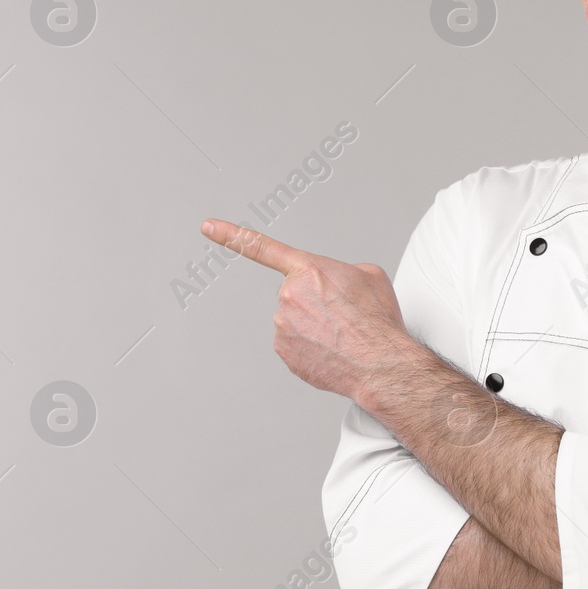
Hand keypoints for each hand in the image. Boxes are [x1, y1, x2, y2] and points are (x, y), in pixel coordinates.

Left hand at [197, 218, 414, 399]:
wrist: (379, 362)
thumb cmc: (376, 319)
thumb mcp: (369, 276)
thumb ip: (341, 272)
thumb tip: (335, 285)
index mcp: (308, 269)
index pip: (261, 246)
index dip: (232, 234)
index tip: (208, 227)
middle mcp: (288, 294)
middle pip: (296, 294)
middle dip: (316, 303)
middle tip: (342, 316)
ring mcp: (282, 325)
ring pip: (295, 321)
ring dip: (315, 327)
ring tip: (342, 335)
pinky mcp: (283, 352)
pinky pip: (294, 345)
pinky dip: (311, 348)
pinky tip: (332, 351)